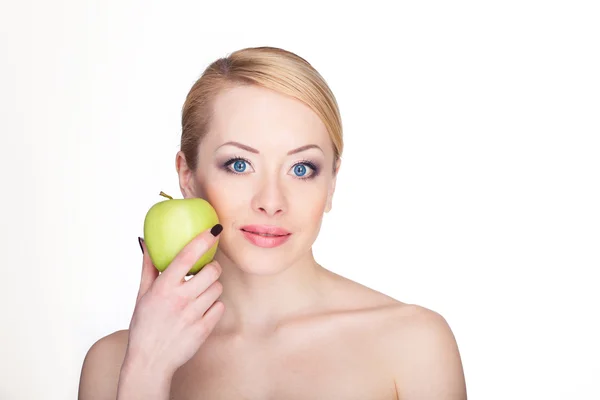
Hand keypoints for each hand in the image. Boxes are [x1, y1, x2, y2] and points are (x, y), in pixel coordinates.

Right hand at [123, 224, 225, 376]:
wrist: (150, 362)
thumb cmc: (145, 326)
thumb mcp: (142, 295)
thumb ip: (148, 268)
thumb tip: (146, 243)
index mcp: (163, 287)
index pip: (187, 256)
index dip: (203, 240)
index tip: (214, 229)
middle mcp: (180, 299)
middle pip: (212, 271)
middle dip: (212, 268)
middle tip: (206, 271)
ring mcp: (193, 315)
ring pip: (217, 289)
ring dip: (212, 288)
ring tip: (200, 294)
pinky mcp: (204, 329)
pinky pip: (220, 307)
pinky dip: (214, 306)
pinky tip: (202, 310)